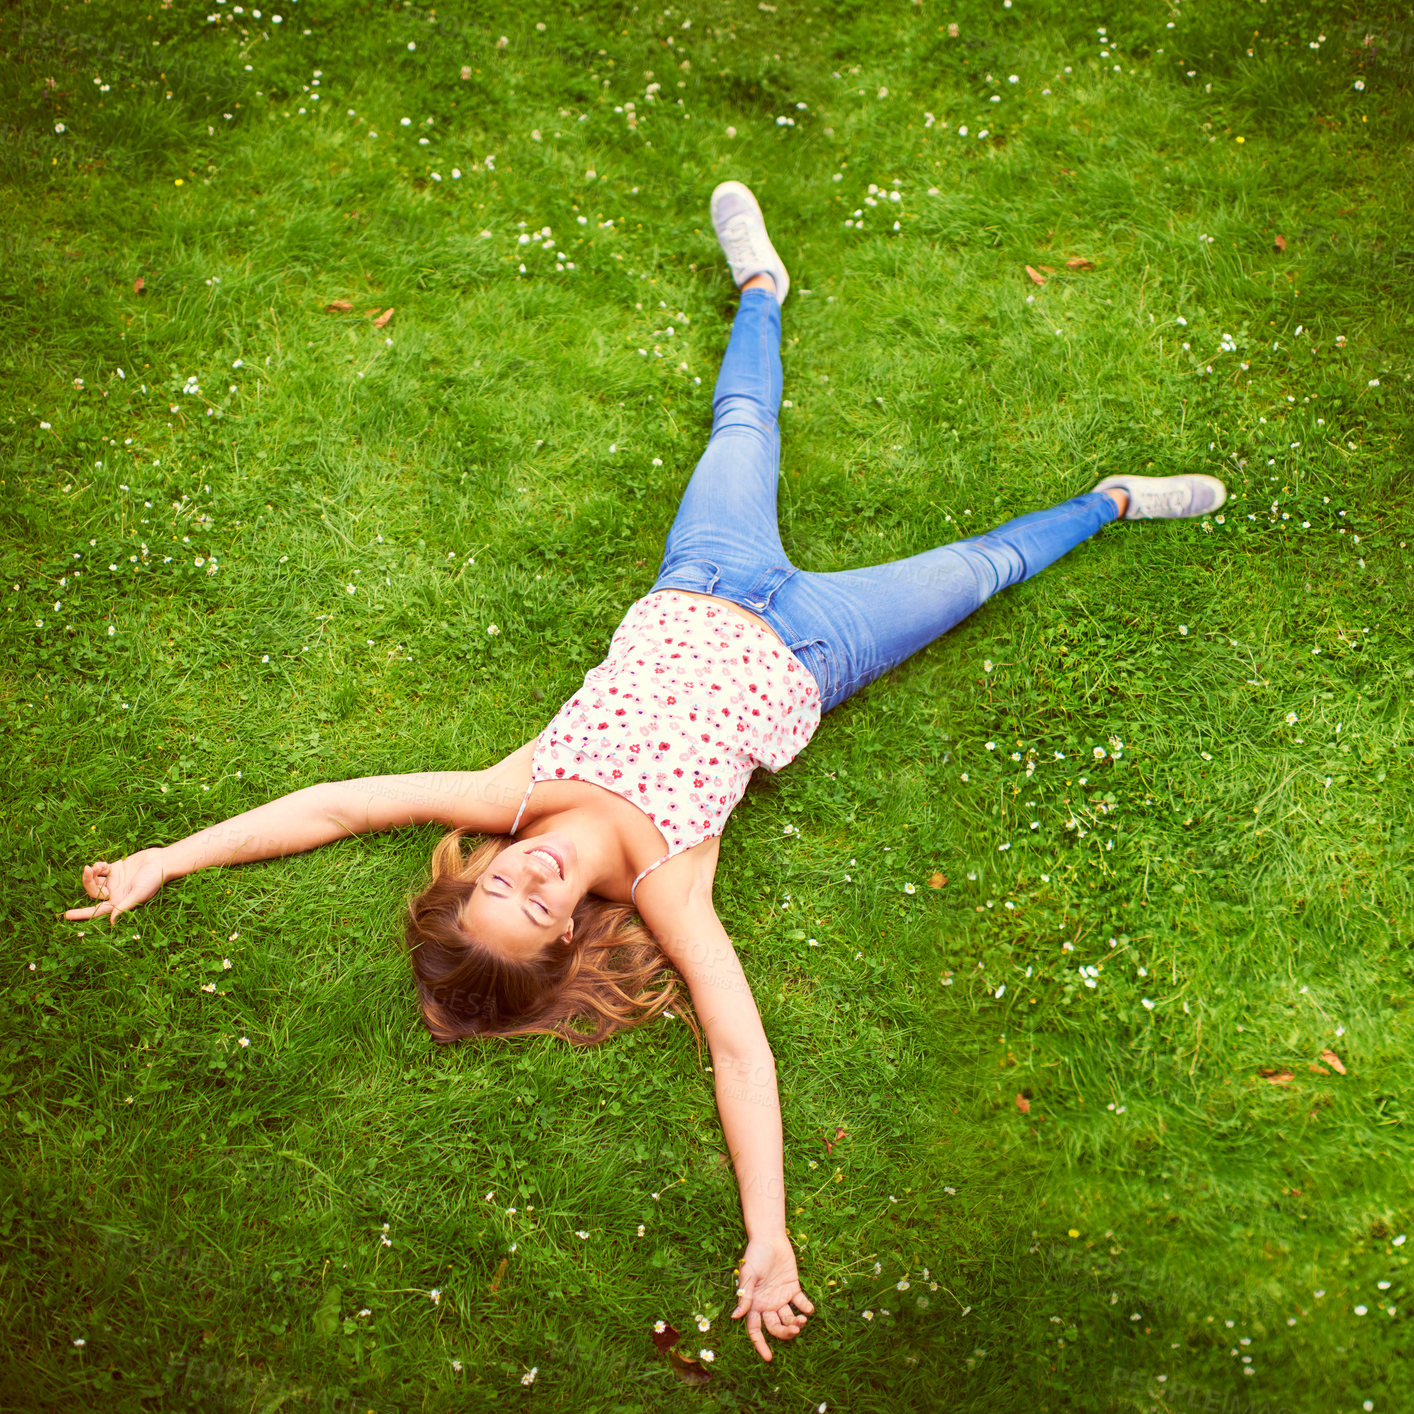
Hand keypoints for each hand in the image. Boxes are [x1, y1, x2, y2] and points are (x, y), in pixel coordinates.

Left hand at [65, 849, 169, 925]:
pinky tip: (103, 863)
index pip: (96, 910)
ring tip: (95, 865)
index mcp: (119, 902)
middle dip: (87, 881)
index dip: (81, 913)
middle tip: (87, 869)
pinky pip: (99, 870)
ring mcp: (113, 881)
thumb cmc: (154, 879)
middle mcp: (114, 893)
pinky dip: (97, 866)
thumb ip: (124, 906)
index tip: (66, 916)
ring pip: (94, 880)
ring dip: (91, 873)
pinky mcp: (115, 869)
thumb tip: (111, 921)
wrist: (161, 861)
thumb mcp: (139, 894)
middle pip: (92, 892)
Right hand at [732, 1232, 814, 1361]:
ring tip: (802, 1320)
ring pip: (789, 1319)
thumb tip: (735, 1317)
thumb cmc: (755, 1255)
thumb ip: (745, 1296)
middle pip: (775, 1328)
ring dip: (796, 1323)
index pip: (755, 1330)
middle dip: (785, 1333)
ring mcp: (781, 1297)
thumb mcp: (748, 1275)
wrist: (770, 1238)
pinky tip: (809, 1309)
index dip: (760, 1345)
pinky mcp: (793, 1288)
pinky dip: (806, 1308)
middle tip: (794, 1329)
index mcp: (754, 1304)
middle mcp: (767, 1304)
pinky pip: (800, 1302)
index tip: (768, 1358)